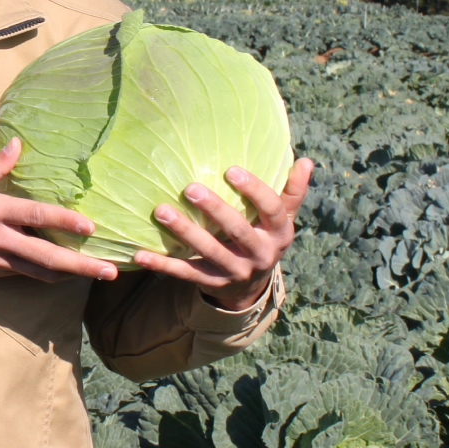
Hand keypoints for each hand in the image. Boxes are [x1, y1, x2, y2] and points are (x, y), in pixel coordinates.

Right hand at [0, 137, 118, 282]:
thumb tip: (17, 142)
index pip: (33, 216)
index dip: (63, 221)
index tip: (90, 226)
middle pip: (45, 256)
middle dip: (79, 264)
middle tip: (109, 269)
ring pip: (41, 272)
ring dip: (72, 275)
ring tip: (100, 275)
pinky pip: (29, 276)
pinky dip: (52, 276)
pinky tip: (70, 274)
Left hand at [133, 157, 313, 310]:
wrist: (253, 286)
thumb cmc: (264, 235)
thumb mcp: (282, 218)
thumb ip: (291, 191)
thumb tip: (307, 161)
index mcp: (280, 233)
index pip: (272, 209)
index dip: (254, 190)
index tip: (231, 169)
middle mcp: (260, 254)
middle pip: (237, 230)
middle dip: (214, 210)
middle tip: (189, 188)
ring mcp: (236, 271)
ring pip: (209, 251)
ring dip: (185, 231)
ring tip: (162, 211)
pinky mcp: (213, 284)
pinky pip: (186, 273)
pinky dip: (163, 264)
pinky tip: (141, 253)